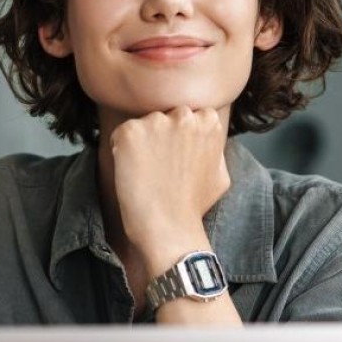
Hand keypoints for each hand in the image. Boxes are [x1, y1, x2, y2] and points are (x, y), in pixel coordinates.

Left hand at [109, 106, 229, 267]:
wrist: (169, 228)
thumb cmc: (193, 206)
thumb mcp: (220, 173)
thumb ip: (214, 148)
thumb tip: (208, 137)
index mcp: (208, 122)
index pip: (189, 114)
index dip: (180, 135)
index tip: (176, 156)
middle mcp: (183, 116)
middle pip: (165, 115)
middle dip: (161, 134)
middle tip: (159, 164)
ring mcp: (156, 122)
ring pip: (143, 124)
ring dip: (141, 142)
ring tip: (147, 172)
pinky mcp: (130, 133)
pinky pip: (121, 135)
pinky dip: (121, 150)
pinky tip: (132, 172)